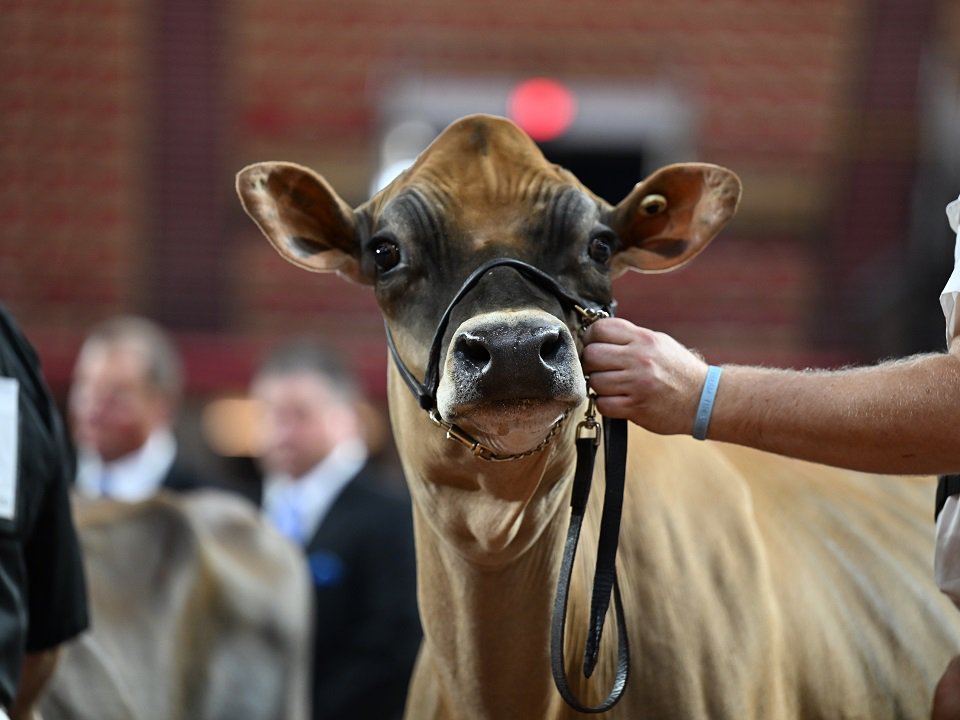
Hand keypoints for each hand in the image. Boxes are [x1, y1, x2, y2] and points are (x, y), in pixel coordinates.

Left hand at [581, 318, 708, 435]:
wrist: (704, 399)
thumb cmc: (679, 371)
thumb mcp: (659, 343)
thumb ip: (630, 338)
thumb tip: (599, 336)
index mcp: (644, 339)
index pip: (600, 329)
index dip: (591, 337)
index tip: (595, 345)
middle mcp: (640, 358)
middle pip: (591, 355)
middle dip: (591, 363)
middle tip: (600, 369)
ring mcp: (637, 383)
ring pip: (594, 381)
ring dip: (599, 386)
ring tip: (612, 386)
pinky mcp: (636, 407)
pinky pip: (603, 404)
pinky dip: (606, 404)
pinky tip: (618, 400)